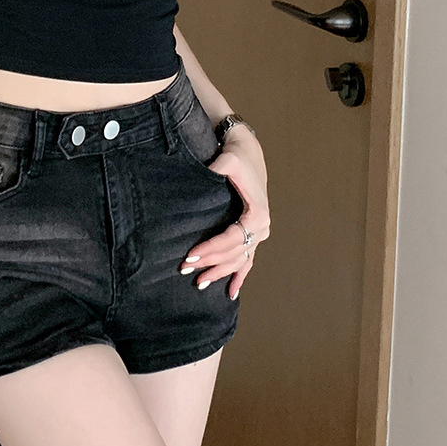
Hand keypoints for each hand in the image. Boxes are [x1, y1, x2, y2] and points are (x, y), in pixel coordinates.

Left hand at [179, 127, 270, 298]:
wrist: (247, 153)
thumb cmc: (237, 157)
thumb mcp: (229, 160)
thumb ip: (219, 167)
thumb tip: (206, 173)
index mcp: (257, 214)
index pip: (230, 238)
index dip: (210, 249)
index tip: (190, 254)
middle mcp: (261, 228)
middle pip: (232, 253)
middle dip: (209, 262)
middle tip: (184, 268)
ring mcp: (259, 234)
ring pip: (238, 260)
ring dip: (219, 273)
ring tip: (199, 283)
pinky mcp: (253, 235)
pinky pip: (247, 261)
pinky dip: (239, 277)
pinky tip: (231, 292)